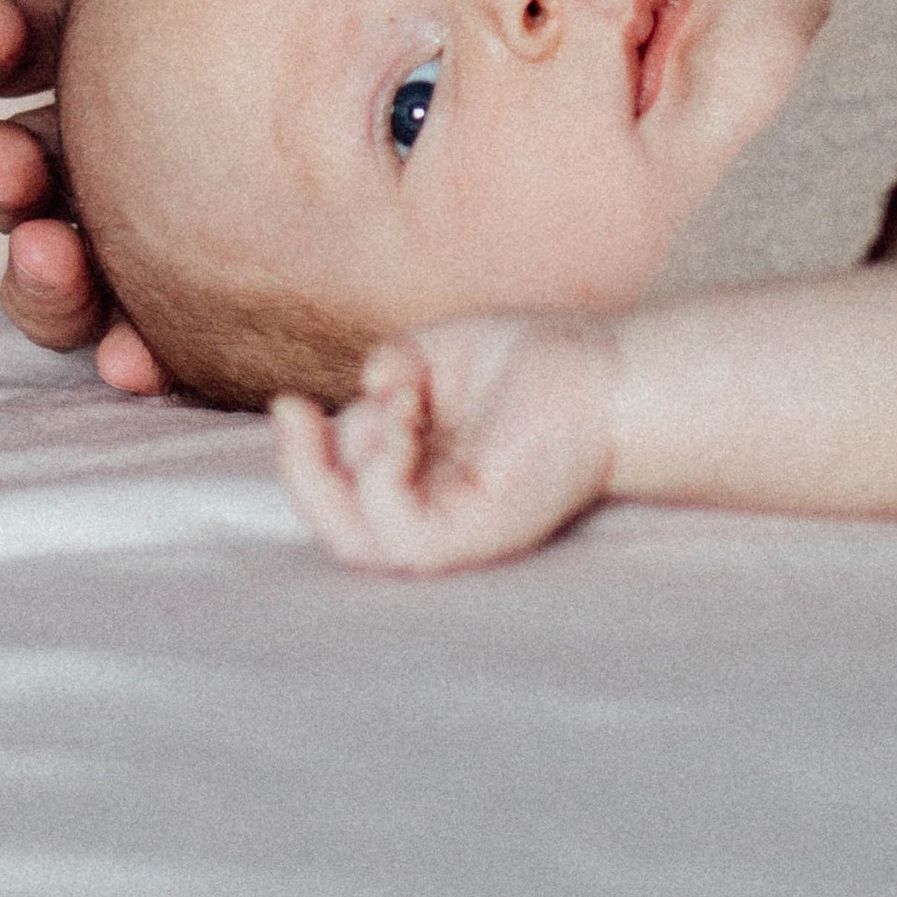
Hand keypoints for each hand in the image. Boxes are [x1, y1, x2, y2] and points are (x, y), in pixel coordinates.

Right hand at [0, 0, 225, 393]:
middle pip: (30, 156)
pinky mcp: (232, 300)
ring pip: (71, 257)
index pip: (26, 31)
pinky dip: (134, 350)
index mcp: (120, 24)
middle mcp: (129, 129)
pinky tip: (133, 358)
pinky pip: (168, 337)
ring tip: (49, 256)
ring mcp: (171, 220)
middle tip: (1, 162)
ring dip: (39, 267)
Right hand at [271, 315, 619, 571]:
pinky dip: (380, 475)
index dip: (304, 456)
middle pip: (334, 529)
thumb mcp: (437, 355)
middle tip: (292, 411)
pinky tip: (406, 423)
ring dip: (344, 468)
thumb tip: (365, 390)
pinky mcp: (473, 535)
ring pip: (354, 542)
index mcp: (418, 480)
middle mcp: (430, 513)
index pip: (340, 491)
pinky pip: (398, 532)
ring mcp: (452, 532)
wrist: (605, 374)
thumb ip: (391, 369)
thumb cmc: (535, 364)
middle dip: (299, 472)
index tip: (291, 402)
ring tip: (394, 405)